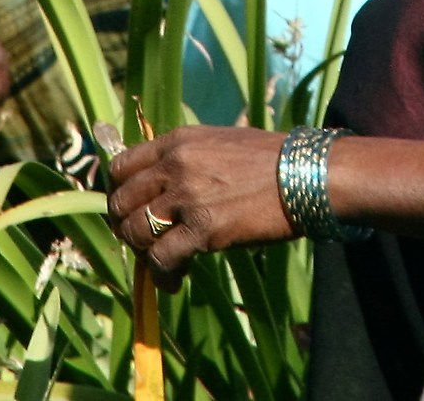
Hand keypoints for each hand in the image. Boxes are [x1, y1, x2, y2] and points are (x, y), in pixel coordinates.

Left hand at [106, 126, 292, 285]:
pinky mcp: (203, 229)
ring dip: (143, 253)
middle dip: (125, 226)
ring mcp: (187, 197)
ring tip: (161, 263)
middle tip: (142, 242)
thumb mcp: (220, 143)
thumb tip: (163, 185)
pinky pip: (162, 258)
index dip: (119, 193)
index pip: (122, 167)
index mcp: (178, 141)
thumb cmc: (270, 161)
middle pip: (121, 202)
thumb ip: (186, 159)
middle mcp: (175, 165)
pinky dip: (163, 275)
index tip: (129, 210)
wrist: (305, 175)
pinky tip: (174, 281)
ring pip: (135, 232)